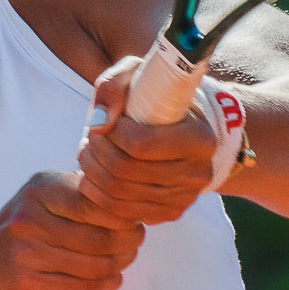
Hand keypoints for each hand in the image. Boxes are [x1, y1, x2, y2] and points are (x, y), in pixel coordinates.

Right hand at [0, 171, 143, 289]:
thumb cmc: (34, 223)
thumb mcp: (50, 195)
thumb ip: (84, 193)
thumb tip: (133, 202)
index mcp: (40, 189)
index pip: (94, 204)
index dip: (122, 215)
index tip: (135, 219)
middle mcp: (29, 218)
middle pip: (96, 237)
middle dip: (126, 241)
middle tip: (136, 240)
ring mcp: (26, 252)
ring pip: (92, 265)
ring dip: (118, 263)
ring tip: (126, 258)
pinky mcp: (28, 282)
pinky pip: (80, 287)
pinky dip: (105, 285)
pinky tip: (115, 279)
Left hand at [78, 56, 218, 225]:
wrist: (184, 129)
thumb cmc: (159, 98)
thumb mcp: (139, 75)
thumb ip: (113, 86)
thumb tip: (99, 123)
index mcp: (200, 138)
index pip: (140, 144)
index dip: (112, 133)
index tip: (106, 121)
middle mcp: (198, 173)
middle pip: (125, 171)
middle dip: (97, 151)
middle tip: (90, 137)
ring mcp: (184, 198)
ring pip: (118, 194)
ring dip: (92, 171)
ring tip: (88, 152)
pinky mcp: (169, 213)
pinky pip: (121, 213)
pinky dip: (98, 194)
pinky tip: (95, 174)